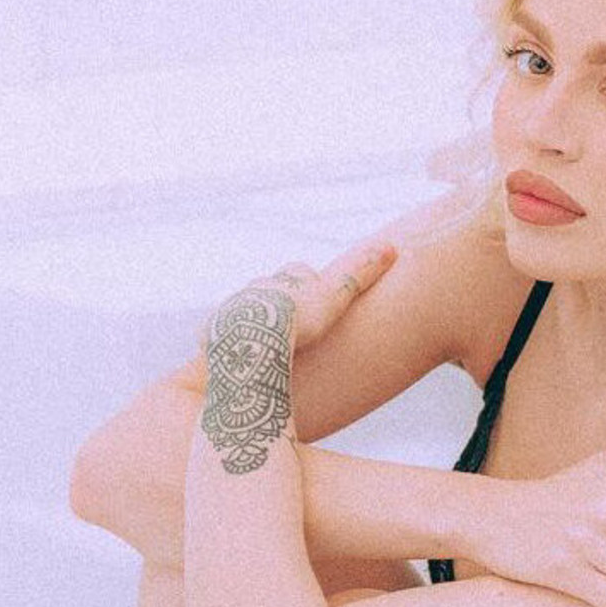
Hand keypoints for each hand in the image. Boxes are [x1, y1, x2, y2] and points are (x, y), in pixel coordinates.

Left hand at [183, 241, 398, 391]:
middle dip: (282, 300)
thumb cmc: (298, 319)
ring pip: (247, 311)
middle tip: (294, 323)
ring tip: (268, 344)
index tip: (321, 302)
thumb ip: (360, 272)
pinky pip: (224, 336)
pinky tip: (242, 359)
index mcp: (287, 278)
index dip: (313, 285)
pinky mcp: (214, 332)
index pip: (302, 273)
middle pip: (272, 288)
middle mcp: (258, 287)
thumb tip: (392, 246)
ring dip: (257, 322)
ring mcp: (234, 308)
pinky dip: (234, 343)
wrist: (251, 340)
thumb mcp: (335, 294)